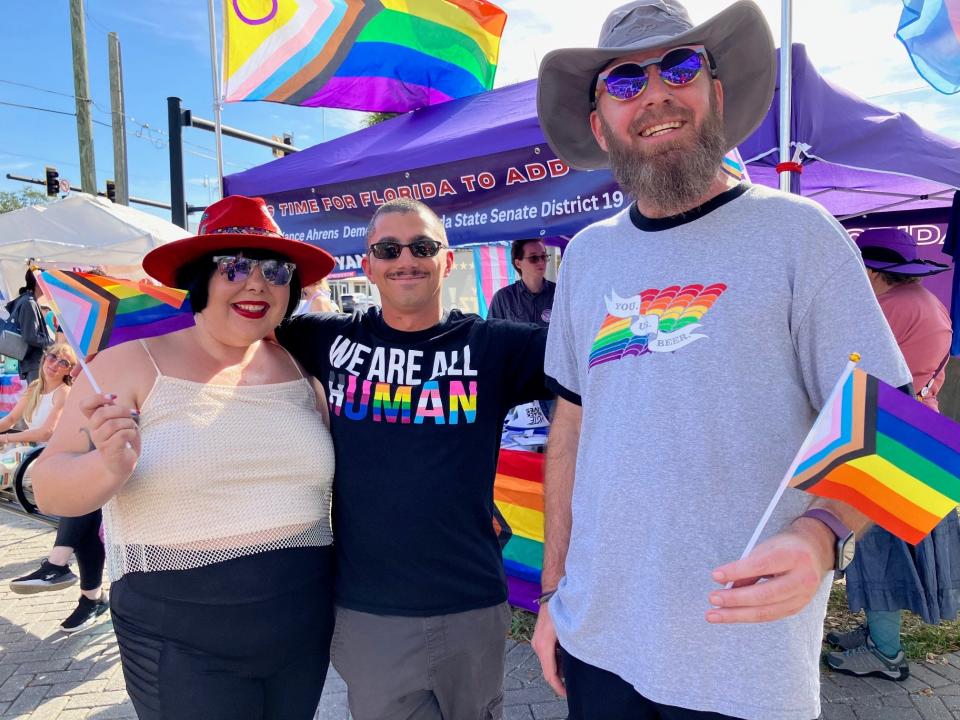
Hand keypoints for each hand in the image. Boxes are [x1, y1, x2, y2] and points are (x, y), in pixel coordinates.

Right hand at [80, 393, 140, 480]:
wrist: (124, 463)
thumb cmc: (124, 439)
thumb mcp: (122, 420)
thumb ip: (117, 409)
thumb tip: (112, 397)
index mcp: (96, 421)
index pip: (84, 405)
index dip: (97, 398)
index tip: (113, 397)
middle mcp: (94, 430)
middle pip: (102, 413)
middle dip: (122, 410)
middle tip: (132, 414)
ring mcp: (100, 442)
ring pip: (113, 424)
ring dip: (129, 423)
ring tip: (132, 429)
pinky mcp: (109, 450)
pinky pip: (122, 435)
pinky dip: (132, 433)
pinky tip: (131, 438)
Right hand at [531, 600, 565, 696]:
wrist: (552, 593)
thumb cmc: (561, 611)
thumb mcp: (567, 632)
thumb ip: (570, 650)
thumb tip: (577, 664)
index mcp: (544, 647)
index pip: (549, 674)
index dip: (558, 687)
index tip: (567, 694)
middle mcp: (538, 646)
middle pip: (548, 670)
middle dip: (560, 679)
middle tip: (574, 684)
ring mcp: (538, 642)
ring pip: (549, 662)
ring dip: (559, 668)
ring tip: (574, 670)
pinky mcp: (540, 639)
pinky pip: (548, 655)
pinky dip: (557, 659)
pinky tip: (568, 657)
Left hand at [706, 518, 833, 623]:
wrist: (815, 551)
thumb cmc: (786, 547)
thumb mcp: (767, 547)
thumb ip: (748, 566)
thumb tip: (725, 585)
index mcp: (794, 556)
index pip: (761, 566)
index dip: (737, 572)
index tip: (715, 575)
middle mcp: (803, 579)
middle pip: (764, 594)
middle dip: (735, 599)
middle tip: (712, 599)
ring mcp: (803, 597)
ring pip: (766, 612)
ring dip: (737, 614)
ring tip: (714, 614)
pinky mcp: (798, 608)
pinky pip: (770, 616)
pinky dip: (749, 616)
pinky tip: (731, 615)